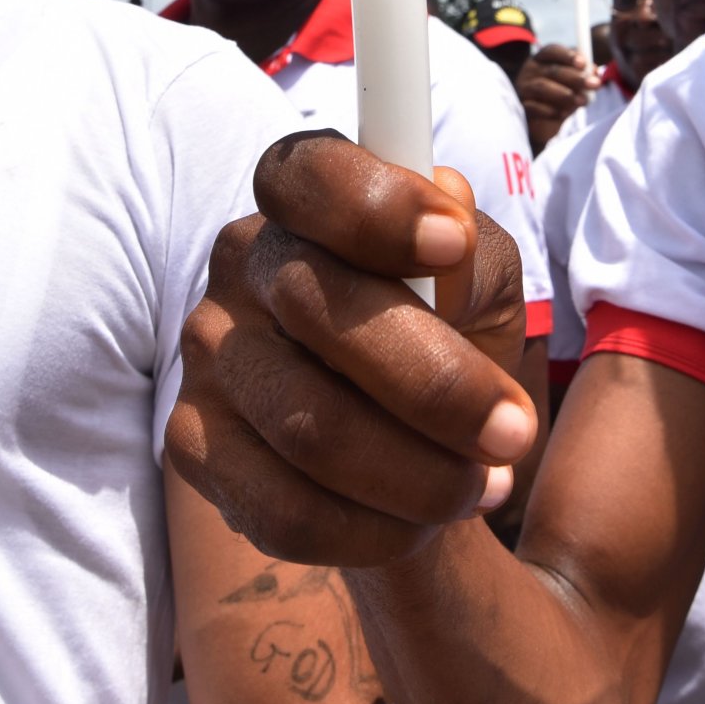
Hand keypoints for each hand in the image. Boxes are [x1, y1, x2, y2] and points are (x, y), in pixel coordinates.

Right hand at [168, 130, 536, 567]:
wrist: (409, 439)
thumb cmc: (447, 333)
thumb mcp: (482, 285)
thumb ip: (472, 258)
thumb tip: (451, 238)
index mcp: (305, 199)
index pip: (308, 173)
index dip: (375, 206)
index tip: (453, 244)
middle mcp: (241, 263)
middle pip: (318, 308)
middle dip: (436, 384)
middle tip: (513, 432)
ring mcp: (207, 354)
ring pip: (306, 427)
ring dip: (416, 475)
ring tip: (482, 487)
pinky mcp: (190, 443)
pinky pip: (279, 508)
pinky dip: (368, 531)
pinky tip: (419, 525)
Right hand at [516, 46, 596, 151]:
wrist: (540, 121)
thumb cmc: (559, 93)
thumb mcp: (572, 82)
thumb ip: (583, 74)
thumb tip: (595, 72)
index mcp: (542, 58)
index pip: (552, 50)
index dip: (568, 55)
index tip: (583, 64)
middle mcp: (530, 70)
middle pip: (551, 70)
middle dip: (575, 77)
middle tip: (595, 84)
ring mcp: (523, 88)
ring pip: (542, 87)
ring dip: (564, 94)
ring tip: (582, 102)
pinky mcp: (521, 106)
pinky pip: (535, 107)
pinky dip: (551, 111)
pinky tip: (564, 114)